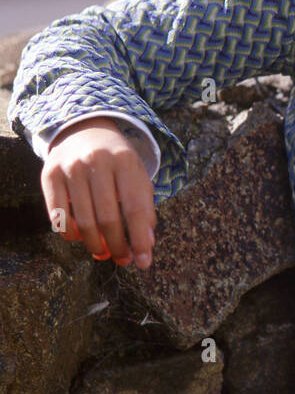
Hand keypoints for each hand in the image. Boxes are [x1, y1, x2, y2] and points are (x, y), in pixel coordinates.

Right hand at [41, 117, 155, 269]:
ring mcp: (70, 167)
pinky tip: (81, 239)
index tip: (144, 262)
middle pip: (108, 217)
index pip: (135, 208)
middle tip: (123, 260)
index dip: (140, 239)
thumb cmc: (117, 162)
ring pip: (82, 220)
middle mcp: (97, 161)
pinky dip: (69, 234)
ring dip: (95, 244)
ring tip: (104, 253)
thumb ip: (145, 208)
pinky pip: (57, 215)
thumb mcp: (137, 176)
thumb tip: (147, 245)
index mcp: (125, 160)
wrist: (84, 131)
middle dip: (117, 245)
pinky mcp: (49, 174)